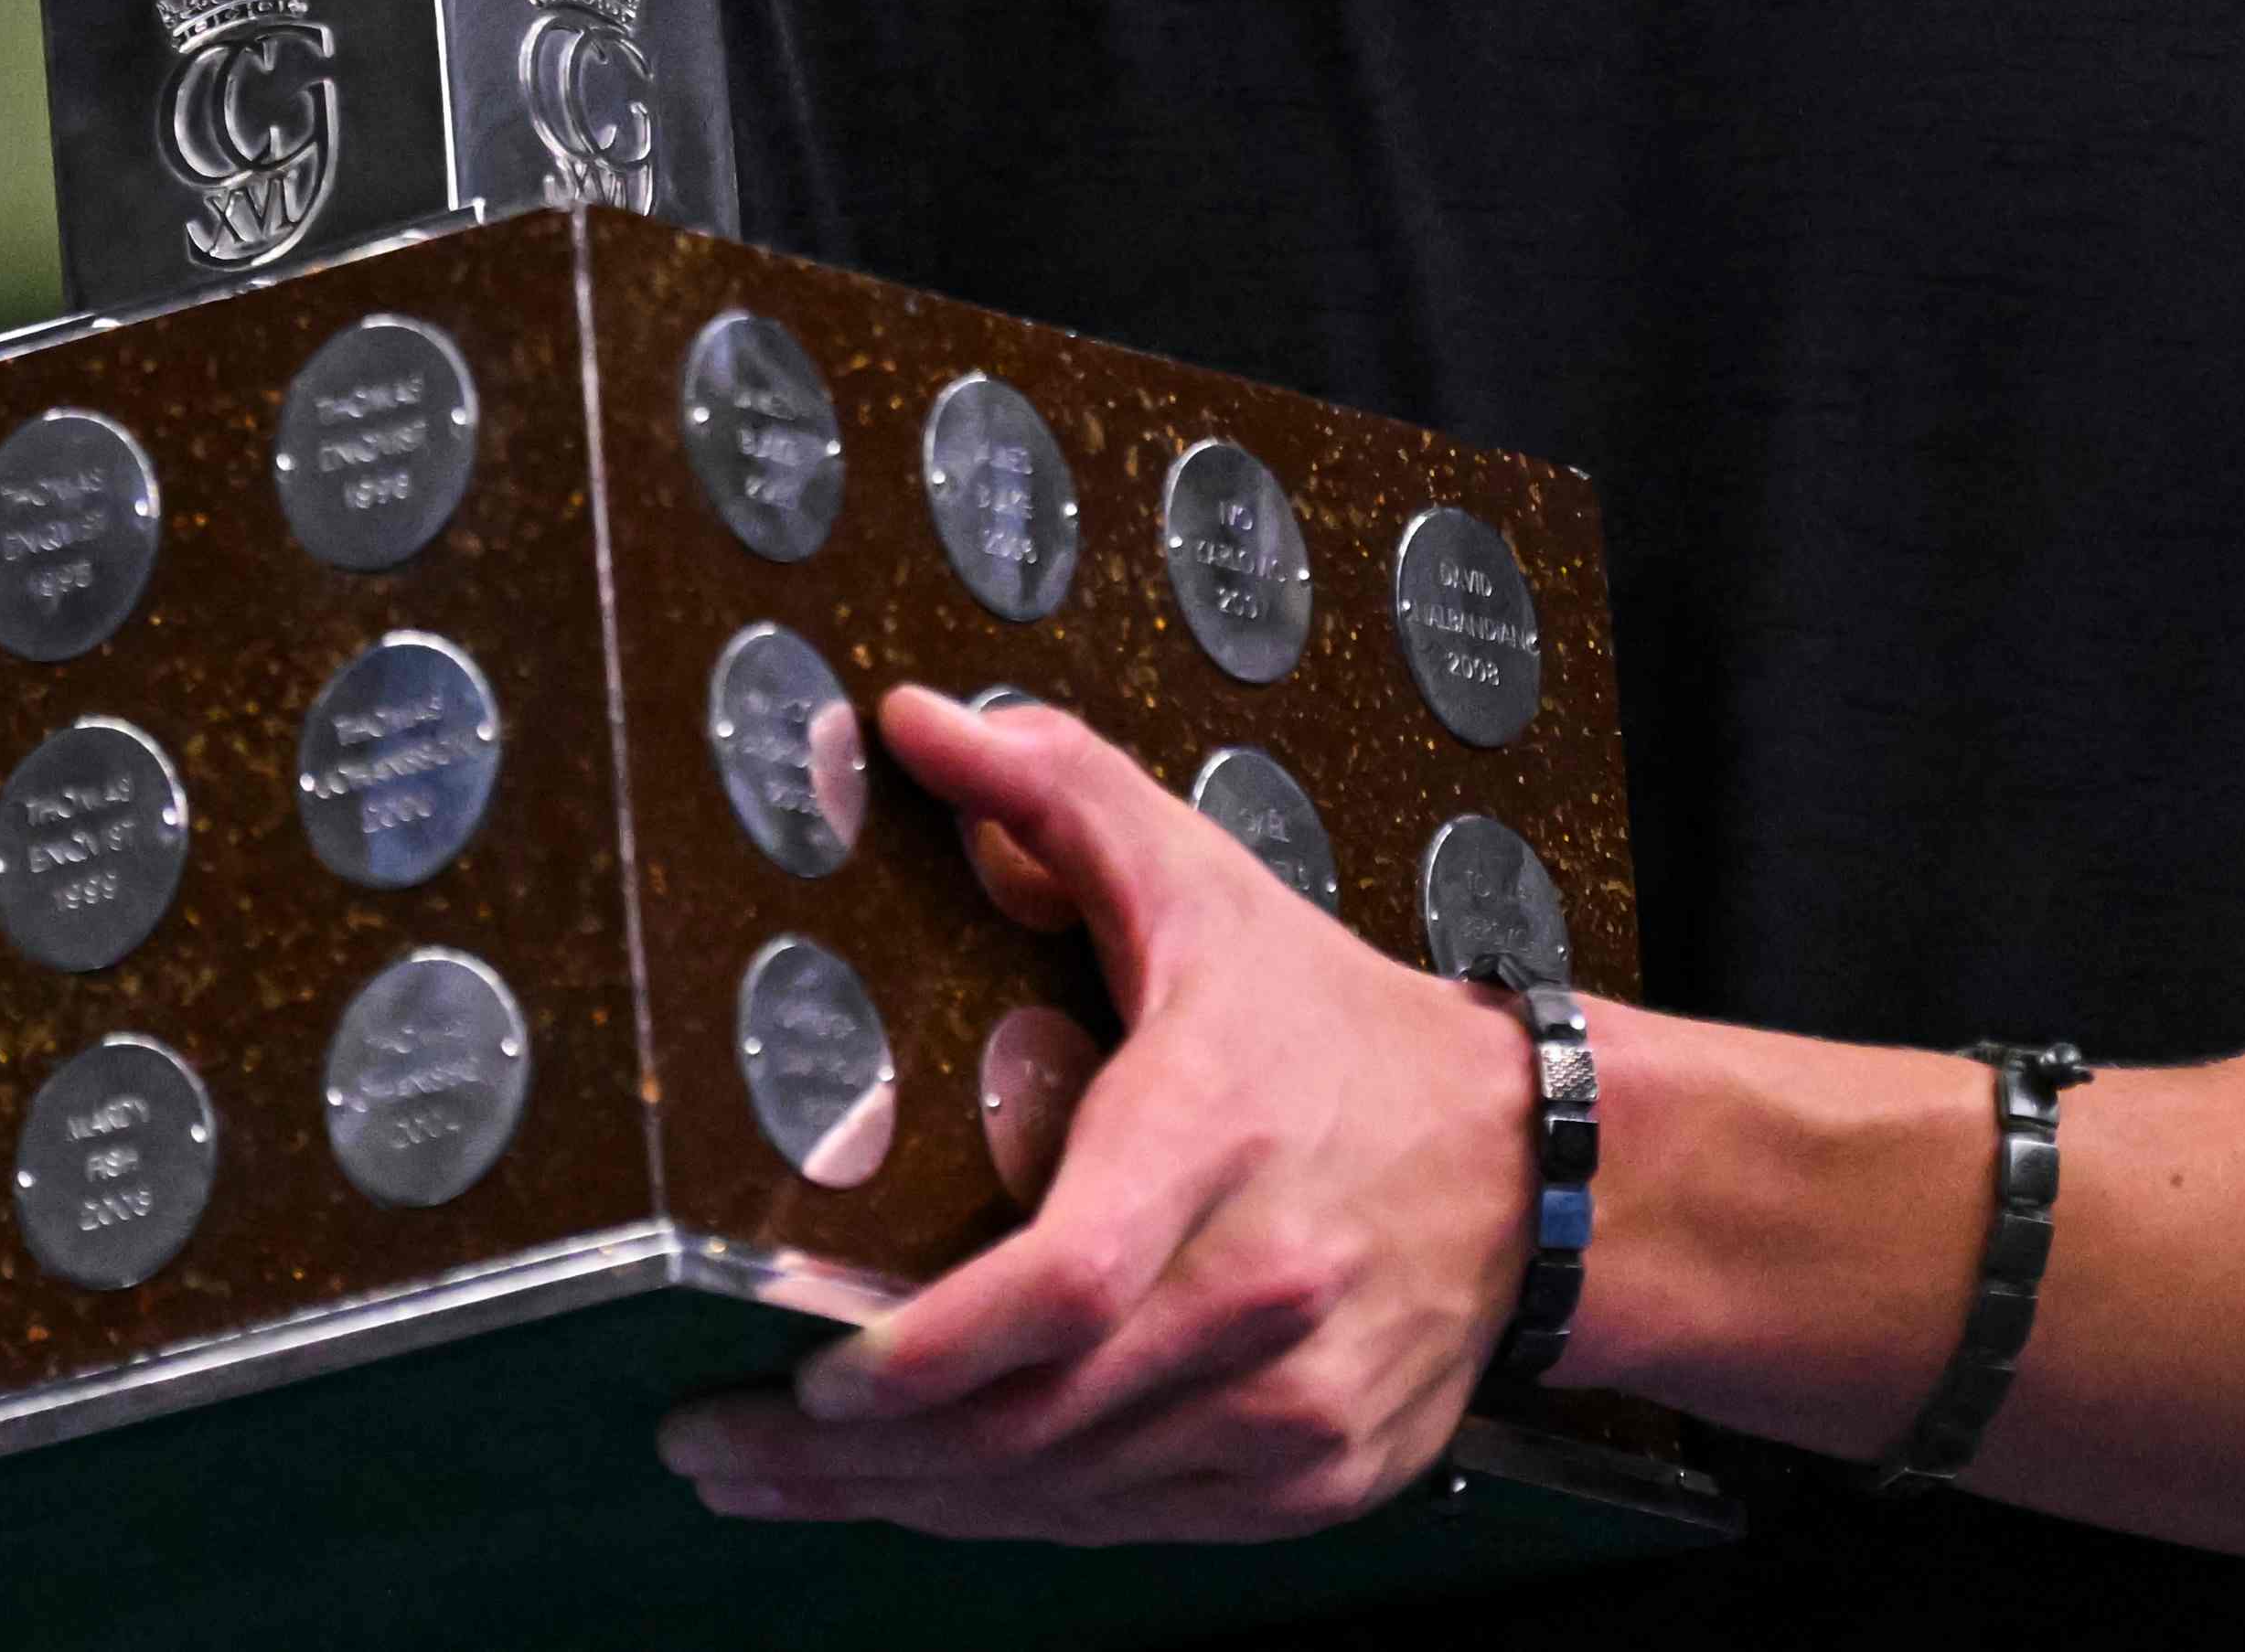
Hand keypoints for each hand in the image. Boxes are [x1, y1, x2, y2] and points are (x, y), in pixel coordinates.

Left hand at [657, 687, 1540, 1543]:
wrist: (1535, 1168)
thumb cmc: (1338, 1025)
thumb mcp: (1202, 880)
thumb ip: (1056, 791)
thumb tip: (912, 719)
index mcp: (1215, 1138)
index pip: (1063, 1283)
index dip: (925, 1353)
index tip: (810, 1374)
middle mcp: (1258, 1291)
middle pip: (1030, 1419)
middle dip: (850, 1458)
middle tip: (709, 1442)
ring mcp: (1291, 1407)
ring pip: (1062, 1493)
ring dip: (904, 1502)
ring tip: (768, 1480)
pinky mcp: (1308, 1481)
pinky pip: (1127, 1525)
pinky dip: (1012, 1517)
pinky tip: (914, 1497)